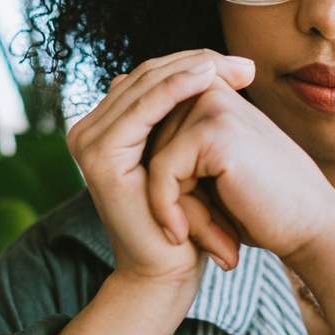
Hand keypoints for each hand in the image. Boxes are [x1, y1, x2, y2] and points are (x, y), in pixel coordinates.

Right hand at [65, 49, 252, 287]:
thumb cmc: (187, 217)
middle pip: (148, 75)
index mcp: (106, 125)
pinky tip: (206, 79)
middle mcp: (89, 129)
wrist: (167, 272)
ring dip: (192, 70)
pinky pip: (144, 109)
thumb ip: (182, 116)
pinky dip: (176, 89)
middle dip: (199, 63)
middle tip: (246, 64)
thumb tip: (204, 69)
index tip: (243, 66)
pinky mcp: (99, 155)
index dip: (196, 64)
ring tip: (233, 67)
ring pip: (146, 85)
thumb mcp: (185, 156)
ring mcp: (89, 140)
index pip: (151, 76)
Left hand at [144, 75, 334, 264]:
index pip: (149, 126)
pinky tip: (181, 235)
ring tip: (197, 233)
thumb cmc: (259, 206)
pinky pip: (161, 172)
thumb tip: (119, 142)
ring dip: (166, 204)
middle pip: (145, 142)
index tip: (179, 215)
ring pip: (150, 157)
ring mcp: (214, 107)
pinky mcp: (215, 131)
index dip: (156, 174)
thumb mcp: (208, 174)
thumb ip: (175, 149)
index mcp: (210, 91)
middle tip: (195, 229)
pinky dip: (165, 209)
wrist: (310, 227)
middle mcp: (210, 90)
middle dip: (162, 190)